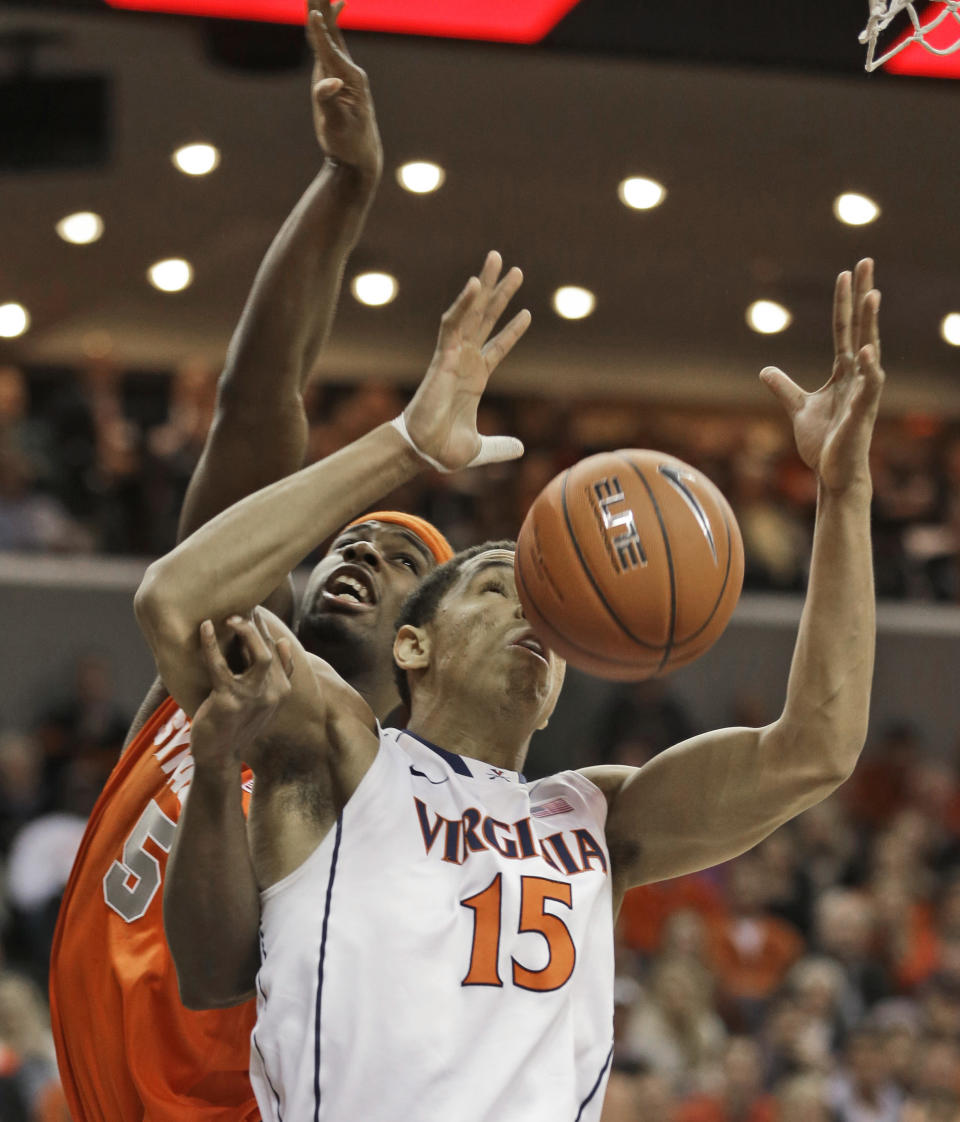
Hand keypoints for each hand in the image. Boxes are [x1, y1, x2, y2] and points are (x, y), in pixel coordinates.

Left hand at [191, 612, 293, 771]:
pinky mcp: (229, 700)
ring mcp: (253, 697)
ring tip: (231, 618)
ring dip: (246, 633)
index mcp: (282, 690)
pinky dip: (211, 645)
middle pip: (270, 649)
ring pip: (260, 655)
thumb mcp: (264, 700)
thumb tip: (284, 641)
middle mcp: (273, 693)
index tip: (253, 612)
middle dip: (256, 626)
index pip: (278, 650)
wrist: (219, 756)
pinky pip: (220, 667)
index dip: (265, 628)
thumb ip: (277, 674)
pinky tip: (204, 628)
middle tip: (240, 610)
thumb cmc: (238, 723)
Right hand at [306, 0, 382, 176]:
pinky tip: (334, 7)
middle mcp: (348, 69)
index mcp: (348, 78)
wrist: (360, 155)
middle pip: (331, 30)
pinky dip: (328, 25)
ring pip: (332, 32)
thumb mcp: (336, 125)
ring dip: (325, 7)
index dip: (319, 32)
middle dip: (322, 6)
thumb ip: (330, 101)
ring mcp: (344, 71)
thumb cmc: (348, 143)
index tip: (314, 13)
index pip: (329, 49)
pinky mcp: (339, 76)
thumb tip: (332, 82)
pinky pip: (332, 43)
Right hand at [403, 251, 529, 470]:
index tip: (527, 312)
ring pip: (472, 312)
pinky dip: (463, 303)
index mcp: (474, 378)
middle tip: (515, 269)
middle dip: (500, 293)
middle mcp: (465, 361)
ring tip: (498, 259)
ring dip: (485, 286)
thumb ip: (500, 446)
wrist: (424, 449)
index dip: (512, 331)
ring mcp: (454, 355)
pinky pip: (452, 324)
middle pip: (486, 319)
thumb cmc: (443, 448)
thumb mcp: (481, 448)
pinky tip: (476, 283)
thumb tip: (519, 449)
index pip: (497, 347)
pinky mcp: (442, 355)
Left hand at [761, 258, 884, 493]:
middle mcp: (858, 377)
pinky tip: (868, 352)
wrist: (833, 474)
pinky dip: (869, 370)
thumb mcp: (798, 408)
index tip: (847, 273)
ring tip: (873, 295)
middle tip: (866, 261)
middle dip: (863, 296)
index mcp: (844, 373)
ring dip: (871, 324)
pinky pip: (868, 388)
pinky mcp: (861, 415)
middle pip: (860, 329)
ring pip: (870, 352)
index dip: (845, 302)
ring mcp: (862, 394)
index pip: (844, 330)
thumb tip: (765, 370)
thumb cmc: (823, 443)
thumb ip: (784, 387)